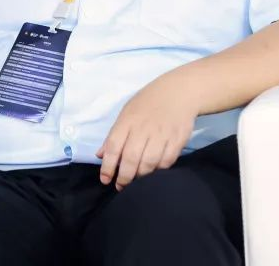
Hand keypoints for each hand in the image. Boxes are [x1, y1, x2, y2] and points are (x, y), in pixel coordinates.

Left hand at [96, 72, 199, 190]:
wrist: (179, 91)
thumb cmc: (148, 102)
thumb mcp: (127, 112)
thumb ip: (114, 135)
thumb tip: (99, 155)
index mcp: (128, 121)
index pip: (113, 146)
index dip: (107, 166)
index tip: (105, 179)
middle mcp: (143, 128)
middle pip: (131, 158)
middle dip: (124, 177)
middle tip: (121, 186)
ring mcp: (162, 134)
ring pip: (148, 163)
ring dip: (140, 177)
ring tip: (136, 182)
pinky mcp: (177, 140)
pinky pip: (166, 162)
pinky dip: (158, 171)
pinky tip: (153, 173)